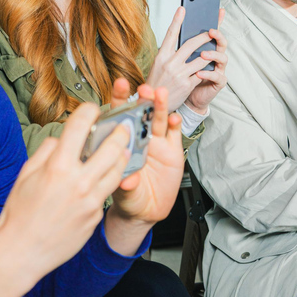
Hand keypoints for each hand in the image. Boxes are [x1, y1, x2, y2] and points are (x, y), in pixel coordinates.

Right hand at [0, 103, 130, 296]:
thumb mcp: (26, 174)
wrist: (22, 252)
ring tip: (122, 148)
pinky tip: (110, 172)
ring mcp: (90, 199)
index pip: (80, 126)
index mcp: (57, 166)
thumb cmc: (19, 213)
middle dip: (119, 131)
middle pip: (112, 145)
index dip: (89, 111)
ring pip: (119, 168)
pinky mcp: (96, 215)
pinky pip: (110, 190)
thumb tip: (61, 139)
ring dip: (122, 154)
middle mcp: (78, 181)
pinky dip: (112, 178)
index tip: (93, 108)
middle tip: (122, 125)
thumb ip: (47, 151)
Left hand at [105, 84, 183, 254]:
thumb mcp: (124, 194)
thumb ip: (126, 185)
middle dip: (143, 99)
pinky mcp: (173, 151)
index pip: (120, 116)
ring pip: (158, 120)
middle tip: (144, 89)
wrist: (146, 210)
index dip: (120, 100)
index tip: (120, 85)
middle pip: (141, 113)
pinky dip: (176, 124)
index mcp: (123, 142)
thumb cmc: (128, 197)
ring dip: (160, 106)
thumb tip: (127, 180)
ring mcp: (157, 143)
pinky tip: (175, 118)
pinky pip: (174, 134)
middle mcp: (139, 138)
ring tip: (160, 94)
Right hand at [146, 7, 226, 112]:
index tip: (183, 9)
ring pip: (200, 59)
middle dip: (203, 36)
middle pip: (190, 44)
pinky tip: (211, 66)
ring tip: (214, 48)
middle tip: (211, 30)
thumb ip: (170, 54)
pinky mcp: (187, 85)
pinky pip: (202, 73)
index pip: (170, 35)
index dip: (177, 21)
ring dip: (209, 53)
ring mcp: (179, 75)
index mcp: (161, 56)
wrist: (152, 105)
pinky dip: (207, 69)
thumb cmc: (157, 82)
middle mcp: (170, 64)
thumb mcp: (158, 65)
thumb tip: (183, 41)